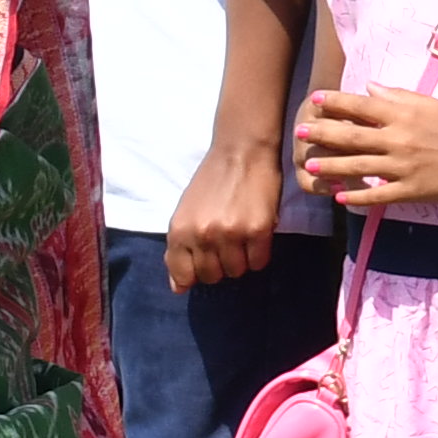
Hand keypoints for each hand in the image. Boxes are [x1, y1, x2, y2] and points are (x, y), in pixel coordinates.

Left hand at [164, 136, 285, 289]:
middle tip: (225, 243)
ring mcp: (231, 234)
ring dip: (240, 259)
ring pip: (236, 271)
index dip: (195, 273)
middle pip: (212, 276)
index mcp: (180, 230)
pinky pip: (258, 262)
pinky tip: (256, 235)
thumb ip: (179, 248)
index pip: (183, 276)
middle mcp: (203, 235)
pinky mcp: (259, 230)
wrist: (242, 150)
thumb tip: (179, 287)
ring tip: (241, 237)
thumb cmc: (211, 180)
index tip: (204, 260)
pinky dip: (258, 254)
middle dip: (219, 265)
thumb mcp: (185, 212)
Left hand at [294, 85, 437, 211]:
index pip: (361, 106)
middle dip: (322, 133)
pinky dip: (357, 197)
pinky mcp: (410, 191)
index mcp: (403, 115)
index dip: (335, 102)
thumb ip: (397, 95)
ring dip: (331, 166)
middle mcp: (398, 140)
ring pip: (358, 167)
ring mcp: (403, 168)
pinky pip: (378, 196)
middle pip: (352, 136)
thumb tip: (368, 86)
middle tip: (300, 131)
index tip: (315, 100)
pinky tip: (340, 198)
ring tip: (309, 165)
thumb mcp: (429, 103)